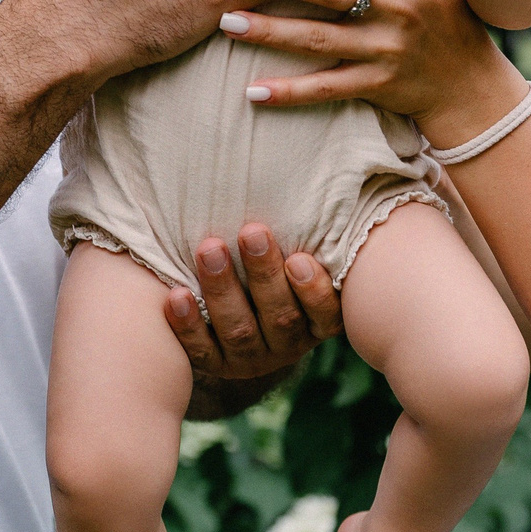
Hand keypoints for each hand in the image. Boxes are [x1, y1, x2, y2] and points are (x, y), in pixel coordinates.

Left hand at [164, 224, 340, 382]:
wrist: (236, 305)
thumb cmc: (281, 261)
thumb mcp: (303, 251)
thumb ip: (319, 232)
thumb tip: (353, 168)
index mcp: (318, 321)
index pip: (326, 313)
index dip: (314, 290)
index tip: (300, 259)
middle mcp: (288, 344)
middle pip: (280, 316)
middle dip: (263, 273)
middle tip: (251, 231)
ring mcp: (251, 358)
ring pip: (240, 330)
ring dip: (223, 289)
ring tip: (209, 249)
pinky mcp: (215, 363)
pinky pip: (201, 350)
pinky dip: (187, 324)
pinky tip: (176, 295)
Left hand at [217, 0, 528, 141]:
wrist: (469, 81)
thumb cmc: (443, 7)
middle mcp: (395, 5)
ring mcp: (384, 48)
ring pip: (319, 38)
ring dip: (271, 32)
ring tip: (227, 21)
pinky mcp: (376, 84)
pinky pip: (327, 89)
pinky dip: (290, 92)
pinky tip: (252, 91)